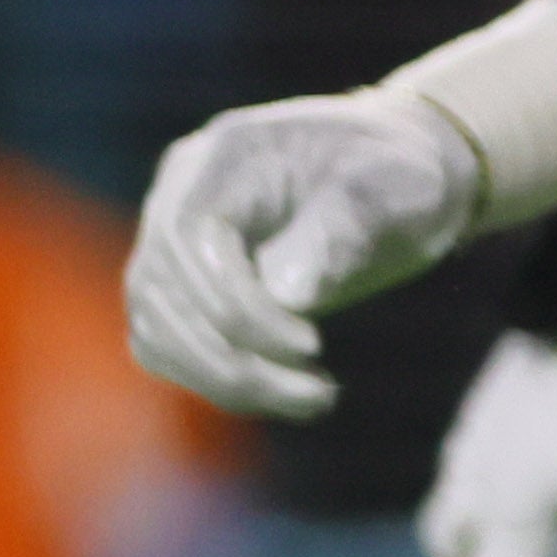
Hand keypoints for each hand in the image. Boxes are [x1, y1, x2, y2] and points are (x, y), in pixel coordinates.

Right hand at [125, 91, 475, 421]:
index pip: (190, 239)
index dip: (237, 306)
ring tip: (314, 398)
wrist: (392, 181)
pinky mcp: (176, 290)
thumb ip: (345, 227)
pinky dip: (217, 382)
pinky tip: (284, 390)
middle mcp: (178, 197)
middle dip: (235, 359)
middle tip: (319, 394)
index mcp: (226, 157)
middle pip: (162, 293)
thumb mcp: (397, 187)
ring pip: (157, 331)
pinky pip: (166, 348)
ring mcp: (168, 245)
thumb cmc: (399, 177)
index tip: (312, 346)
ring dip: (227, 382)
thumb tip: (287, 293)